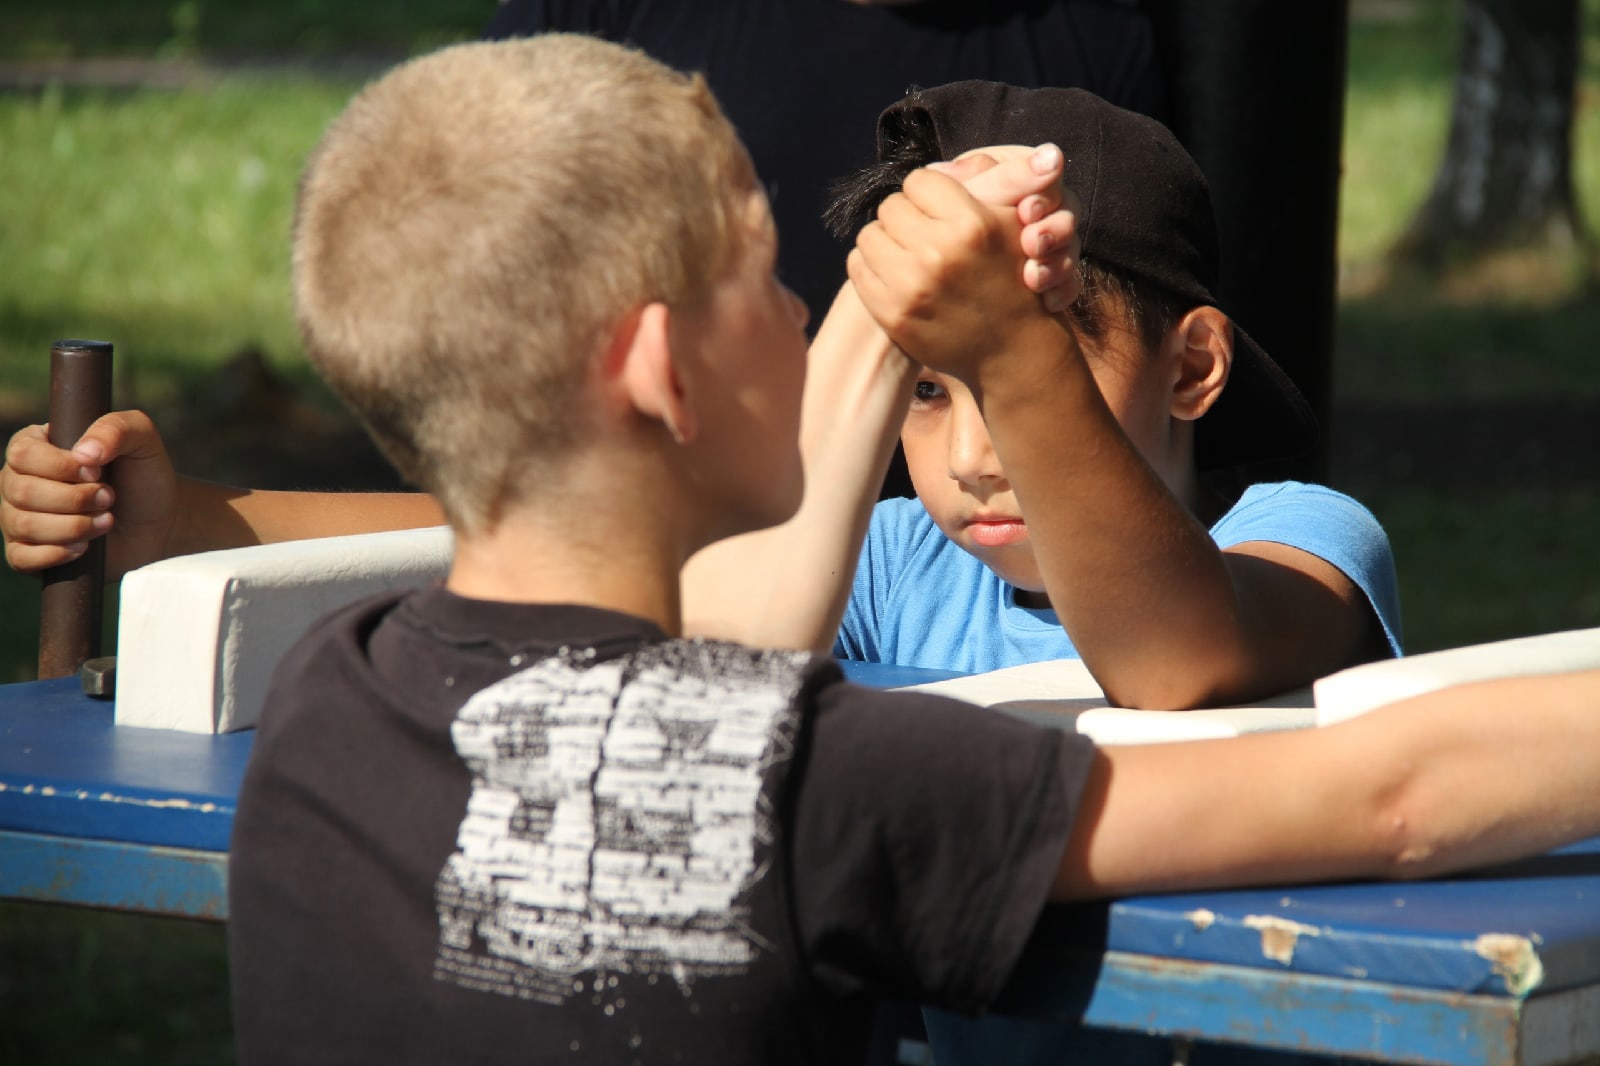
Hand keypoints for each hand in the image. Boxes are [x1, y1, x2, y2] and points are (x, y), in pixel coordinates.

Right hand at [1, 411, 178, 579]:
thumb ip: (115, 428)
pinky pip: (20, 558)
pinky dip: (55, 554)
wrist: (160, 521)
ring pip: (23, 525)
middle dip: (74, 499)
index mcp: (35, 447)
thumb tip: (83, 453)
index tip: (97, 472)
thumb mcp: (141, 438)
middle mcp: (19, 481)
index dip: (61, 467)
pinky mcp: (29, 552)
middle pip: (21, 492)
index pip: (22, 454)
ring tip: (106, 521)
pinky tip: (83, 548)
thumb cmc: (144, 475)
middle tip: (109, 498)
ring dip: (73, 526)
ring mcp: (19, 518)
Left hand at [847, 154, 1072, 382]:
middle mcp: (939, 254)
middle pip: (891, 206)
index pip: (918, 181)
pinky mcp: (893, 315)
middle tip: (922, 233)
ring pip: (869, 235)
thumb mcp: (1013, 222)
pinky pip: (858, 268)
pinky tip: (895, 274)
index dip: (927, 193)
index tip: (937, 209)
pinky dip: (872, 266)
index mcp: (971, 225)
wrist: (1013, 348)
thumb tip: (934, 166)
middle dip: (906, 216)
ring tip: (907, 252)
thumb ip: (981, 184)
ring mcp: (912, 287)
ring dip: (886, 240)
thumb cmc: (1014, 277)